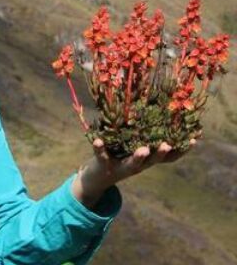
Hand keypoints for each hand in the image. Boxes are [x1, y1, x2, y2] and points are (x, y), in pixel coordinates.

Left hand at [71, 137, 198, 209]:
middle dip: (160, 154)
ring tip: (143, 150)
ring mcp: (120, 166)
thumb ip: (146, 136)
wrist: (97, 179)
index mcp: (146, 160)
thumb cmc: (120, 158)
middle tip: (167, 145)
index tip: (194, 139)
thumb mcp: (135, 150)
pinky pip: (101, 155)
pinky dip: (99, 148)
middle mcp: (136, 165)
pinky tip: (97, 140)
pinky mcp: (103, 163)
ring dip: (138, 157)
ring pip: (131, 164)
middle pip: (152, 161)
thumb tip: (158, 112)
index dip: (181, 150)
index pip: (167, 157)